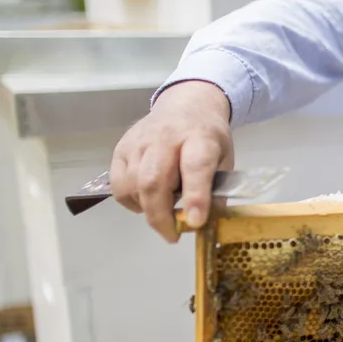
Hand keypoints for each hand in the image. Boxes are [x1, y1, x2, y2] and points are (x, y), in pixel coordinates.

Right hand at [109, 81, 233, 243]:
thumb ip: (217, 190)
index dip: (195, 197)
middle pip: (154, 181)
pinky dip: (130, 201)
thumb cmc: (207, 138)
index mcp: (199, 138)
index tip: (195, 222)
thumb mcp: (225, 159)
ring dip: (146, 210)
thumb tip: (206, 224)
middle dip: (161, 216)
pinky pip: (117, 184)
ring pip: (132, 185)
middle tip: (172, 236)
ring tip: (163, 215)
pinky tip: (146, 202)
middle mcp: (166, 138)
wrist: (186, 105)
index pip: (195, 167)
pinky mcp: (121, 148)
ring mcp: (139, 142)